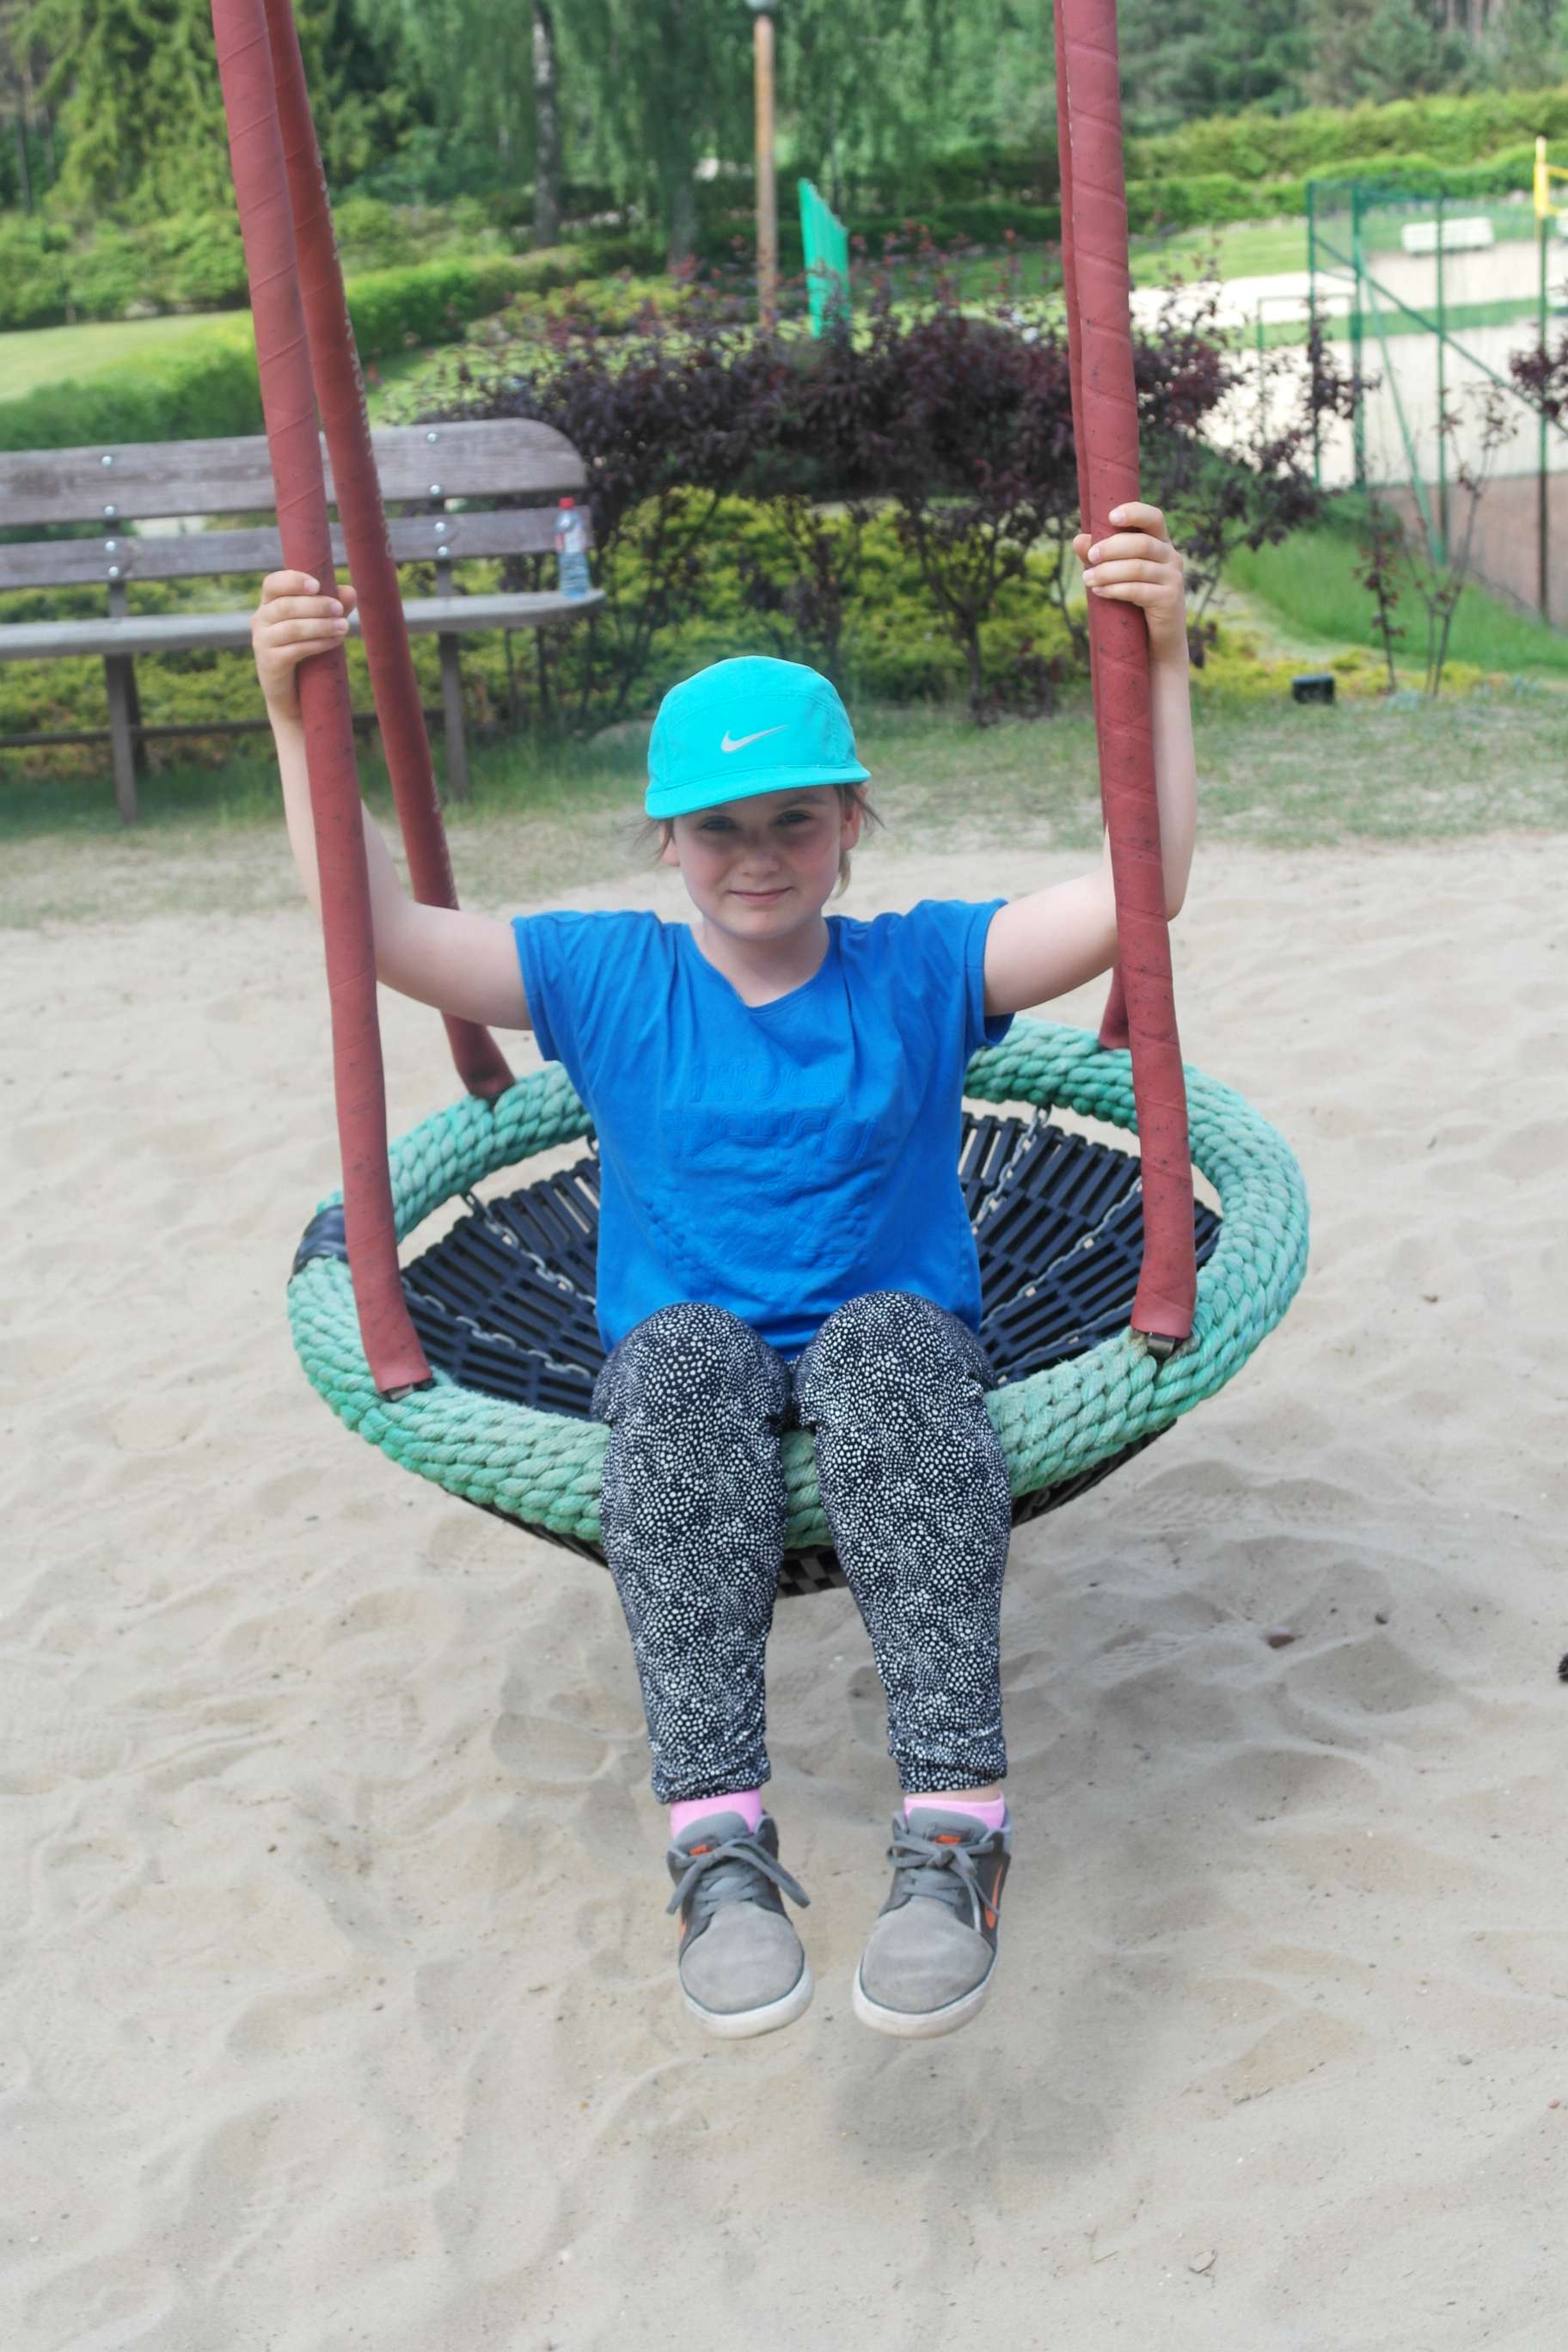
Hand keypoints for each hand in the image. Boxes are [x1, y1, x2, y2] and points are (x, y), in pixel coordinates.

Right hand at [251, 569, 356, 722]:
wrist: (295, 694)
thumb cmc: (307, 651)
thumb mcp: (321, 625)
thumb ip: (334, 607)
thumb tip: (349, 590)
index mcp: (269, 604)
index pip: (272, 583)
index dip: (292, 581)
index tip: (317, 585)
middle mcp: (260, 619)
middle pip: (285, 606)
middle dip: (316, 605)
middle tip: (340, 609)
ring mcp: (261, 642)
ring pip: (291, 628)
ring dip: (320, 625)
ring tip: (344, 627)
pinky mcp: (269, 662)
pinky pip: (294, 650)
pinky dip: (318, 644)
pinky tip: (335, 641)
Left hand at [1072, 502, 1185, 663]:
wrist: (1156, 642)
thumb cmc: (1134, 603)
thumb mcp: (1115, 576)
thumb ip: (1099, 557)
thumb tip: (1078, 539)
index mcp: (1160, 544)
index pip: (1154, 517)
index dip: (1135, 512)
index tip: (1110, 517)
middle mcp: (1171, 557)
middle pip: (1142, 543)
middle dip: (1111, 548)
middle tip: (1089, 557)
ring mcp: (1174, 578)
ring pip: (1138, 567)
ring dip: (1108, 572)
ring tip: (1087, 579)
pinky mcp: (1170, 600)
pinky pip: (1139, 590)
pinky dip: (1116, 590)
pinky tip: (1099, 592)